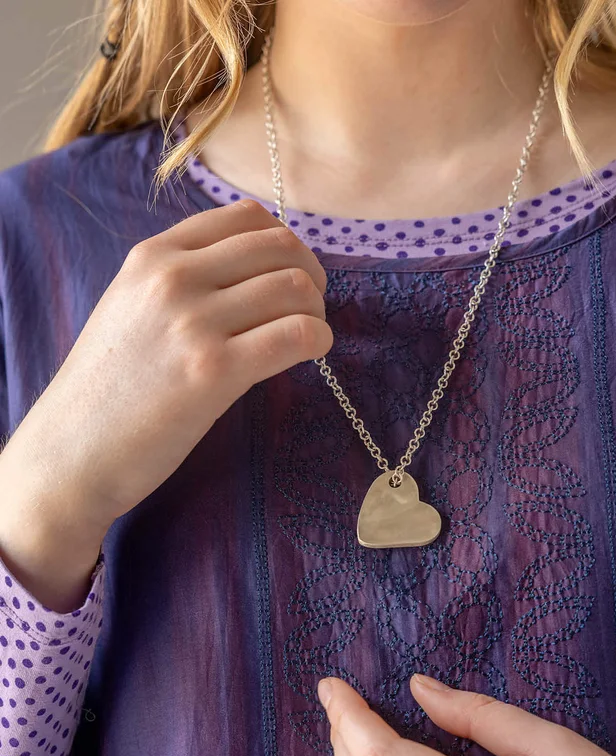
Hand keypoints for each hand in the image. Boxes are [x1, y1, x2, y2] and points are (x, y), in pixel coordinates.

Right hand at [0, 200, 331, 542]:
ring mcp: (193, 322)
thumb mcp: (131, 309)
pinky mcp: (214, 371)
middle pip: (279, 247)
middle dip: (310, 275)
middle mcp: (172, 278)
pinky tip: (312, 354)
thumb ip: (183, 282)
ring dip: (316, 311)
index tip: (291, 275)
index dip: (285, 243)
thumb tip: (257, 273)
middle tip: (309, 310)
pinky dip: (318, 340)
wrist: (72, 452)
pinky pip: (296, 334)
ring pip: (294, 287)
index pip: (245, 217)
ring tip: (307, 338)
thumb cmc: (108, 391)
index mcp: (152, 256)